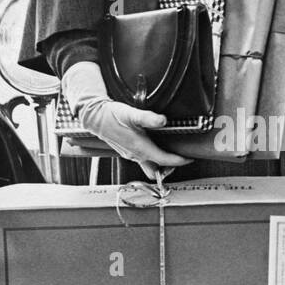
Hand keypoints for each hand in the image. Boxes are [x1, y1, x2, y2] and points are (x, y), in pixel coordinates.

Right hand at [62, 62, 190, 180]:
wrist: (95, 118)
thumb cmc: (112, 116)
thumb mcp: (132, 114)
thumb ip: (148, 118)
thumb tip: (163, 120)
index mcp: (140, 148)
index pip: (164, 160)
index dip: (179, 161)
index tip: (189, 158)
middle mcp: (136, 155)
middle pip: (157, 170)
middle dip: (171, 167)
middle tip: (181, 157)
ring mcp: (131, 155)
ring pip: (150, 167)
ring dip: (161, 164)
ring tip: (170, 154)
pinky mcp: (127, 152)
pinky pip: (143, 161)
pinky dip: (152, 158)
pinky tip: (155, 147)